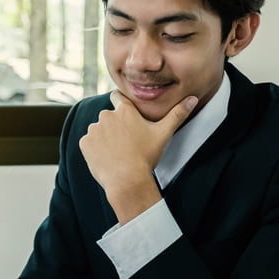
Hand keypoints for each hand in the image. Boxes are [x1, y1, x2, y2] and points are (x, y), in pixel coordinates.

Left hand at [80, 91, 197, 222]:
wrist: (127, 181)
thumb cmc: (146, 157)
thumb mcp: (164, 134)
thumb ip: (177, 114)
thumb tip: (193, 99)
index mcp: (124, 110)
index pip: (118, 97)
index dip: (121, 105)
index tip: (126, 116)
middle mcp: (106, 116)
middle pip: (109, 117)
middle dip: (115, 127)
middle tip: (126, 143)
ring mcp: (94, 129)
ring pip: (98, 130)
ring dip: (104, 138)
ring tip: (117, 152)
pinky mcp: (85, 143)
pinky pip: (89, 143)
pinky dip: (95, 149)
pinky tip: (107, 158)